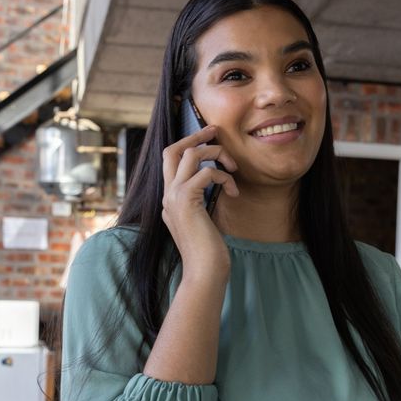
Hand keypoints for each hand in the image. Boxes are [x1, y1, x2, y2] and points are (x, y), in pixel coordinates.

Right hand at [161, 125, 239, 279]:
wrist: (204, 270)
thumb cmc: (208, 251)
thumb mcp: (201, 221)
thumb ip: (199, 202)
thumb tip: (213, 184)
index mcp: (169, 199)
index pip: (171, 161)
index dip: (188, 145)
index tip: (208, 138)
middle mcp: (167, 195)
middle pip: (172, 150)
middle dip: (195, 136)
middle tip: (215, 130)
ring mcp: (173, 197)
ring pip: (191, 155)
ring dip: (216, 155)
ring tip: (233, 168)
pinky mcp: (186, 201)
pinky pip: (207, 173)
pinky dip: (224, 177)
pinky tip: (234, 192)